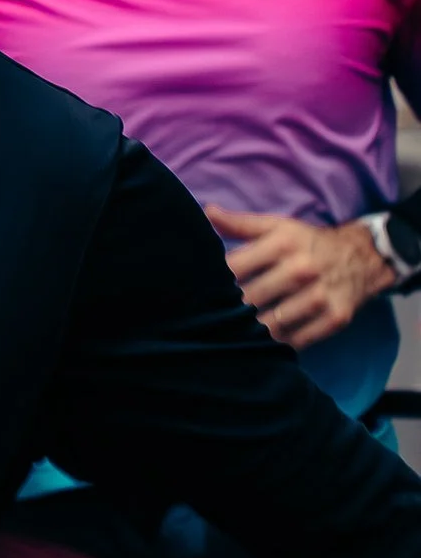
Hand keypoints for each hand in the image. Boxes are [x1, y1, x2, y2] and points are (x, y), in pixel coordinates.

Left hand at [204, 204, 396, 346]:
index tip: (195, 291)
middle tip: (207, 319)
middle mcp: (301, 270)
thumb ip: (240, 223)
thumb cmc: (307, 242)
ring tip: (231, 334)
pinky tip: (261, 344)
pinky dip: (277, 345)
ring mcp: (319, 297)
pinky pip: (296, 340)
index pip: (234, 267)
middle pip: (250, 298)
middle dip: (228, 310)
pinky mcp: (334, 319)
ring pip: (271, 324)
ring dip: (249, 332)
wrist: (362, 258)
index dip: (211, 281)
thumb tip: (207, 212)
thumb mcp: (276, 226)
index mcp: (282, 244)